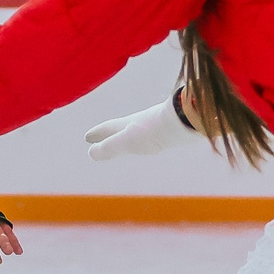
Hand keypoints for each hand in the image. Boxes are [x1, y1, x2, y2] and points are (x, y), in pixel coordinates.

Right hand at [85, 95, 200, 160]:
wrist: (186, 120)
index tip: (87, 137)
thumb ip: (109, 147)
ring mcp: (156, 125)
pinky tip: (154, 141)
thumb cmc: (154, 130)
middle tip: (101, 138)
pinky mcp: (170, 130)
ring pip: (137, 131)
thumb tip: (92, 153)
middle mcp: (140, 123)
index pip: (108, 129)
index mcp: (127, 125)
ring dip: (128, 136)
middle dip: (110, 134)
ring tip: (127, 141)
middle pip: (121, 129)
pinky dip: (146, 138)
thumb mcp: (126, 141)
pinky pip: (153, 134)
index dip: (98, 133)